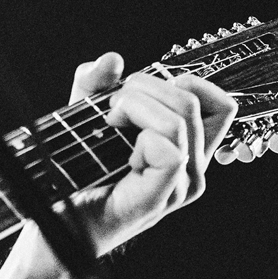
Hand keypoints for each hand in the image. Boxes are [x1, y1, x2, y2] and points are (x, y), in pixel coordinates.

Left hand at [0, 52, 237, 278]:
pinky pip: (168, 150)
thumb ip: (96, 83)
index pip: (220, 104)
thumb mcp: (84, 114)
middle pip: (193, 102)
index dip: (186, 81)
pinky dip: (138, 136)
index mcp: (187, 148)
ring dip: (134, 106)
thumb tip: (113, 59)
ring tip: (108, 123)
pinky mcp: (161, 197)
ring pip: (179, 120)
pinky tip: (118, 150)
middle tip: (111, 107)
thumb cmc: (76, 171)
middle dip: (144, 86)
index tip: (143, 88)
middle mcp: (192, 169)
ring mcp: (179, 186)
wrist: (57, 219)